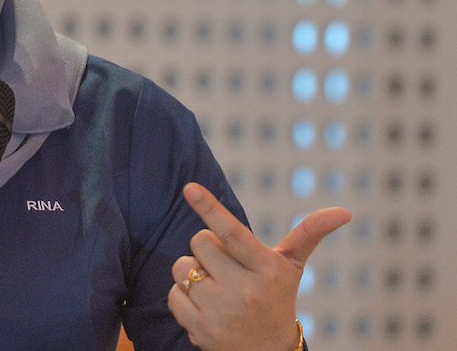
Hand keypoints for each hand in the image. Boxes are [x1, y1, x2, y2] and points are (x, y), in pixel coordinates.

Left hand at [168, 182, 350, 350]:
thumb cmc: (276, 297)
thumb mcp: (292, 266)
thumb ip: (309, 233)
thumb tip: (344, 211)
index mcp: (266, 268)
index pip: (233, 233)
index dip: (211, 209)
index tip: (190, 188)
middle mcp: (244, 290)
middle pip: (200, 242)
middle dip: (206, 248)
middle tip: (225, 265)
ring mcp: (220, 311)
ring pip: (182, 266)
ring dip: (191, 270)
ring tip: (215, 286)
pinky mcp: (200, 328)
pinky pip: (172, 293)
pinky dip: (182, 295)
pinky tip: (204, 306)